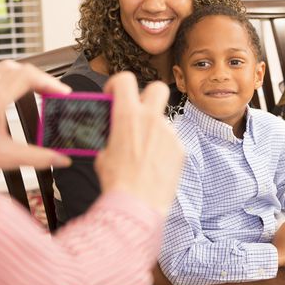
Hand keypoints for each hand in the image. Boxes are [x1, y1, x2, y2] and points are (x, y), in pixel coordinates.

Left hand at [0, 60, 72, 177]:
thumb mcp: (8, 158)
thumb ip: (39, 158)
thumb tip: (61, 159)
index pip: (27, 76)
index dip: (49, 81)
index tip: (61, 92)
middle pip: (18, 68)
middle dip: (41, 78)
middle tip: (52, 92)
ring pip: (2, 66)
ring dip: (22, 72)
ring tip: (34, 86)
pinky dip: (3, 73)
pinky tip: (8, 85)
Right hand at [95, 74, 183, 214]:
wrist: (138, 205)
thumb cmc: (117, 181)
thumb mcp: (103, 153)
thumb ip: (111, 135)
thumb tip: (113, 132)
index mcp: (128, 115)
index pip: (126, 79)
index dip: (118, 83)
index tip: (115, 94)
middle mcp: (152, 119)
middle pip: (157, 88)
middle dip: (148, 94)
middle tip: (138, 110)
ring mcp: (169, 133)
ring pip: (162, 121)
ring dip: (153, 130)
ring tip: (142, 154)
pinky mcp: (180, 149)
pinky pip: (170, 141)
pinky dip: (162, 148)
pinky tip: (153, 165)